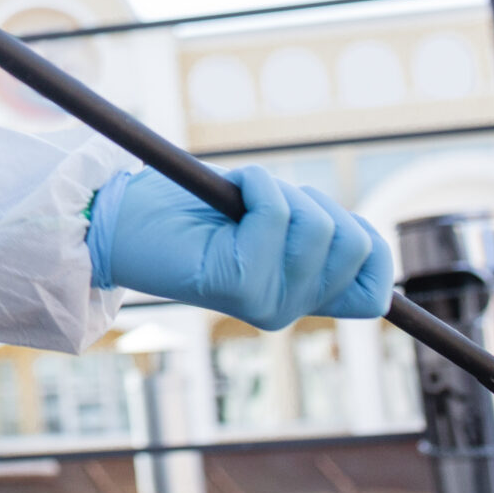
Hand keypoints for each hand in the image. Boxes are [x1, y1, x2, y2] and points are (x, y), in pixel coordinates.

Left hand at [86, 165, 390, 329]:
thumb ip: (310, 236)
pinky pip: (278, 213)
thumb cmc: (187, 211)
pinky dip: (259, 183)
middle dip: (319, 202)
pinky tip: (231, 191)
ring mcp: (264, 301)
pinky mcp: (237, 281)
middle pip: (354, 244)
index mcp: (296, 299)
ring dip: (285, 190)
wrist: (118, 220)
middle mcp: (286, 309)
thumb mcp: (264, 223)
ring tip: (243, 197)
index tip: (337, 220)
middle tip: (266, 200)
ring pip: (320, 226)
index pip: (373, 295)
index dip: (374, 252)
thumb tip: (366, 242)